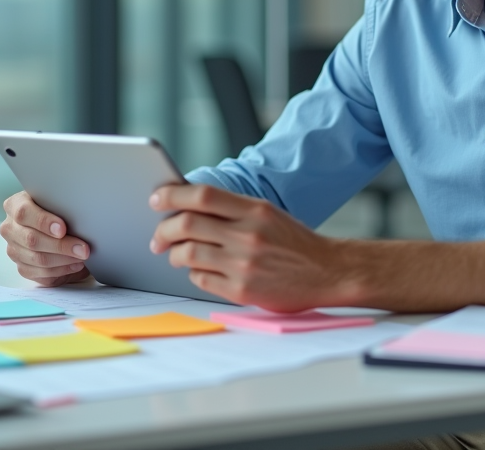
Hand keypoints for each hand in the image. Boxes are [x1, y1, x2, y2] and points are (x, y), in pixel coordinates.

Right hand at [0, 191, 91, 286]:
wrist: (53, 225)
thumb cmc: (56, 209)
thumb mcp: (56, 200)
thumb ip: (60, 204)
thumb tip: (79, 214)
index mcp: (14, 205)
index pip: (24, 213)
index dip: (43, 222)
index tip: (63, 229)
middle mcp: (10, 228)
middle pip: (32, 240)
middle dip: (61, 245)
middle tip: (83, 248)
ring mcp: (14, 250)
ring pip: (38, 259)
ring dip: (64, 259)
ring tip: (82, 256)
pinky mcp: (22, 267)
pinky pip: (41, 273)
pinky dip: (62, 270)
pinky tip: (76, 264)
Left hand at [149, 184, 356, 310]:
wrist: (328, 272)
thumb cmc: (294, 243)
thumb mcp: (267, 214)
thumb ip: (232, 209)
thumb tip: (188, 207)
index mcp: (254, 210)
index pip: (201, 195)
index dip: (172, 195)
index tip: (157, 199)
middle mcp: (247, 234)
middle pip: (187, 224)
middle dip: (164, 230)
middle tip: (158, 236)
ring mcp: (243, 264)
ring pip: (188, 254)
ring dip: (175, 254)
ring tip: (176, 255)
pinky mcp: (241, 290)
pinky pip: (200, 279)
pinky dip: (193, 273)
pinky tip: (200, 270)